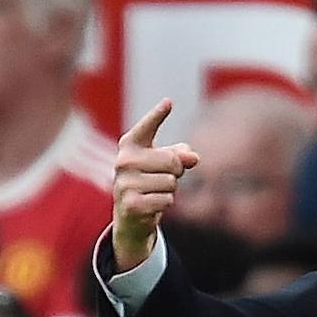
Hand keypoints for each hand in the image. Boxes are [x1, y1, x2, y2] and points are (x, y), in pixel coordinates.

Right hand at [112, 99, 199, 271]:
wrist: (131, 214)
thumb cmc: (150, 180)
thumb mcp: (166, 163)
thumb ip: (181, 155)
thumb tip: (193, 158)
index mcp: (131, 145)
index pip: (147, 127)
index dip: (158, 115)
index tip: (169, 102)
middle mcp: (124, 161)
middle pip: (172, 161)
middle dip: (176, 172)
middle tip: (163, 178)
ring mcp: (125, 183)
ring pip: (171, 182)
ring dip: (170, 190)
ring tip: (154, 192)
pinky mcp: (131, 204)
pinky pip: (166, 199)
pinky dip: (165, 203)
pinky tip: (152, 204)